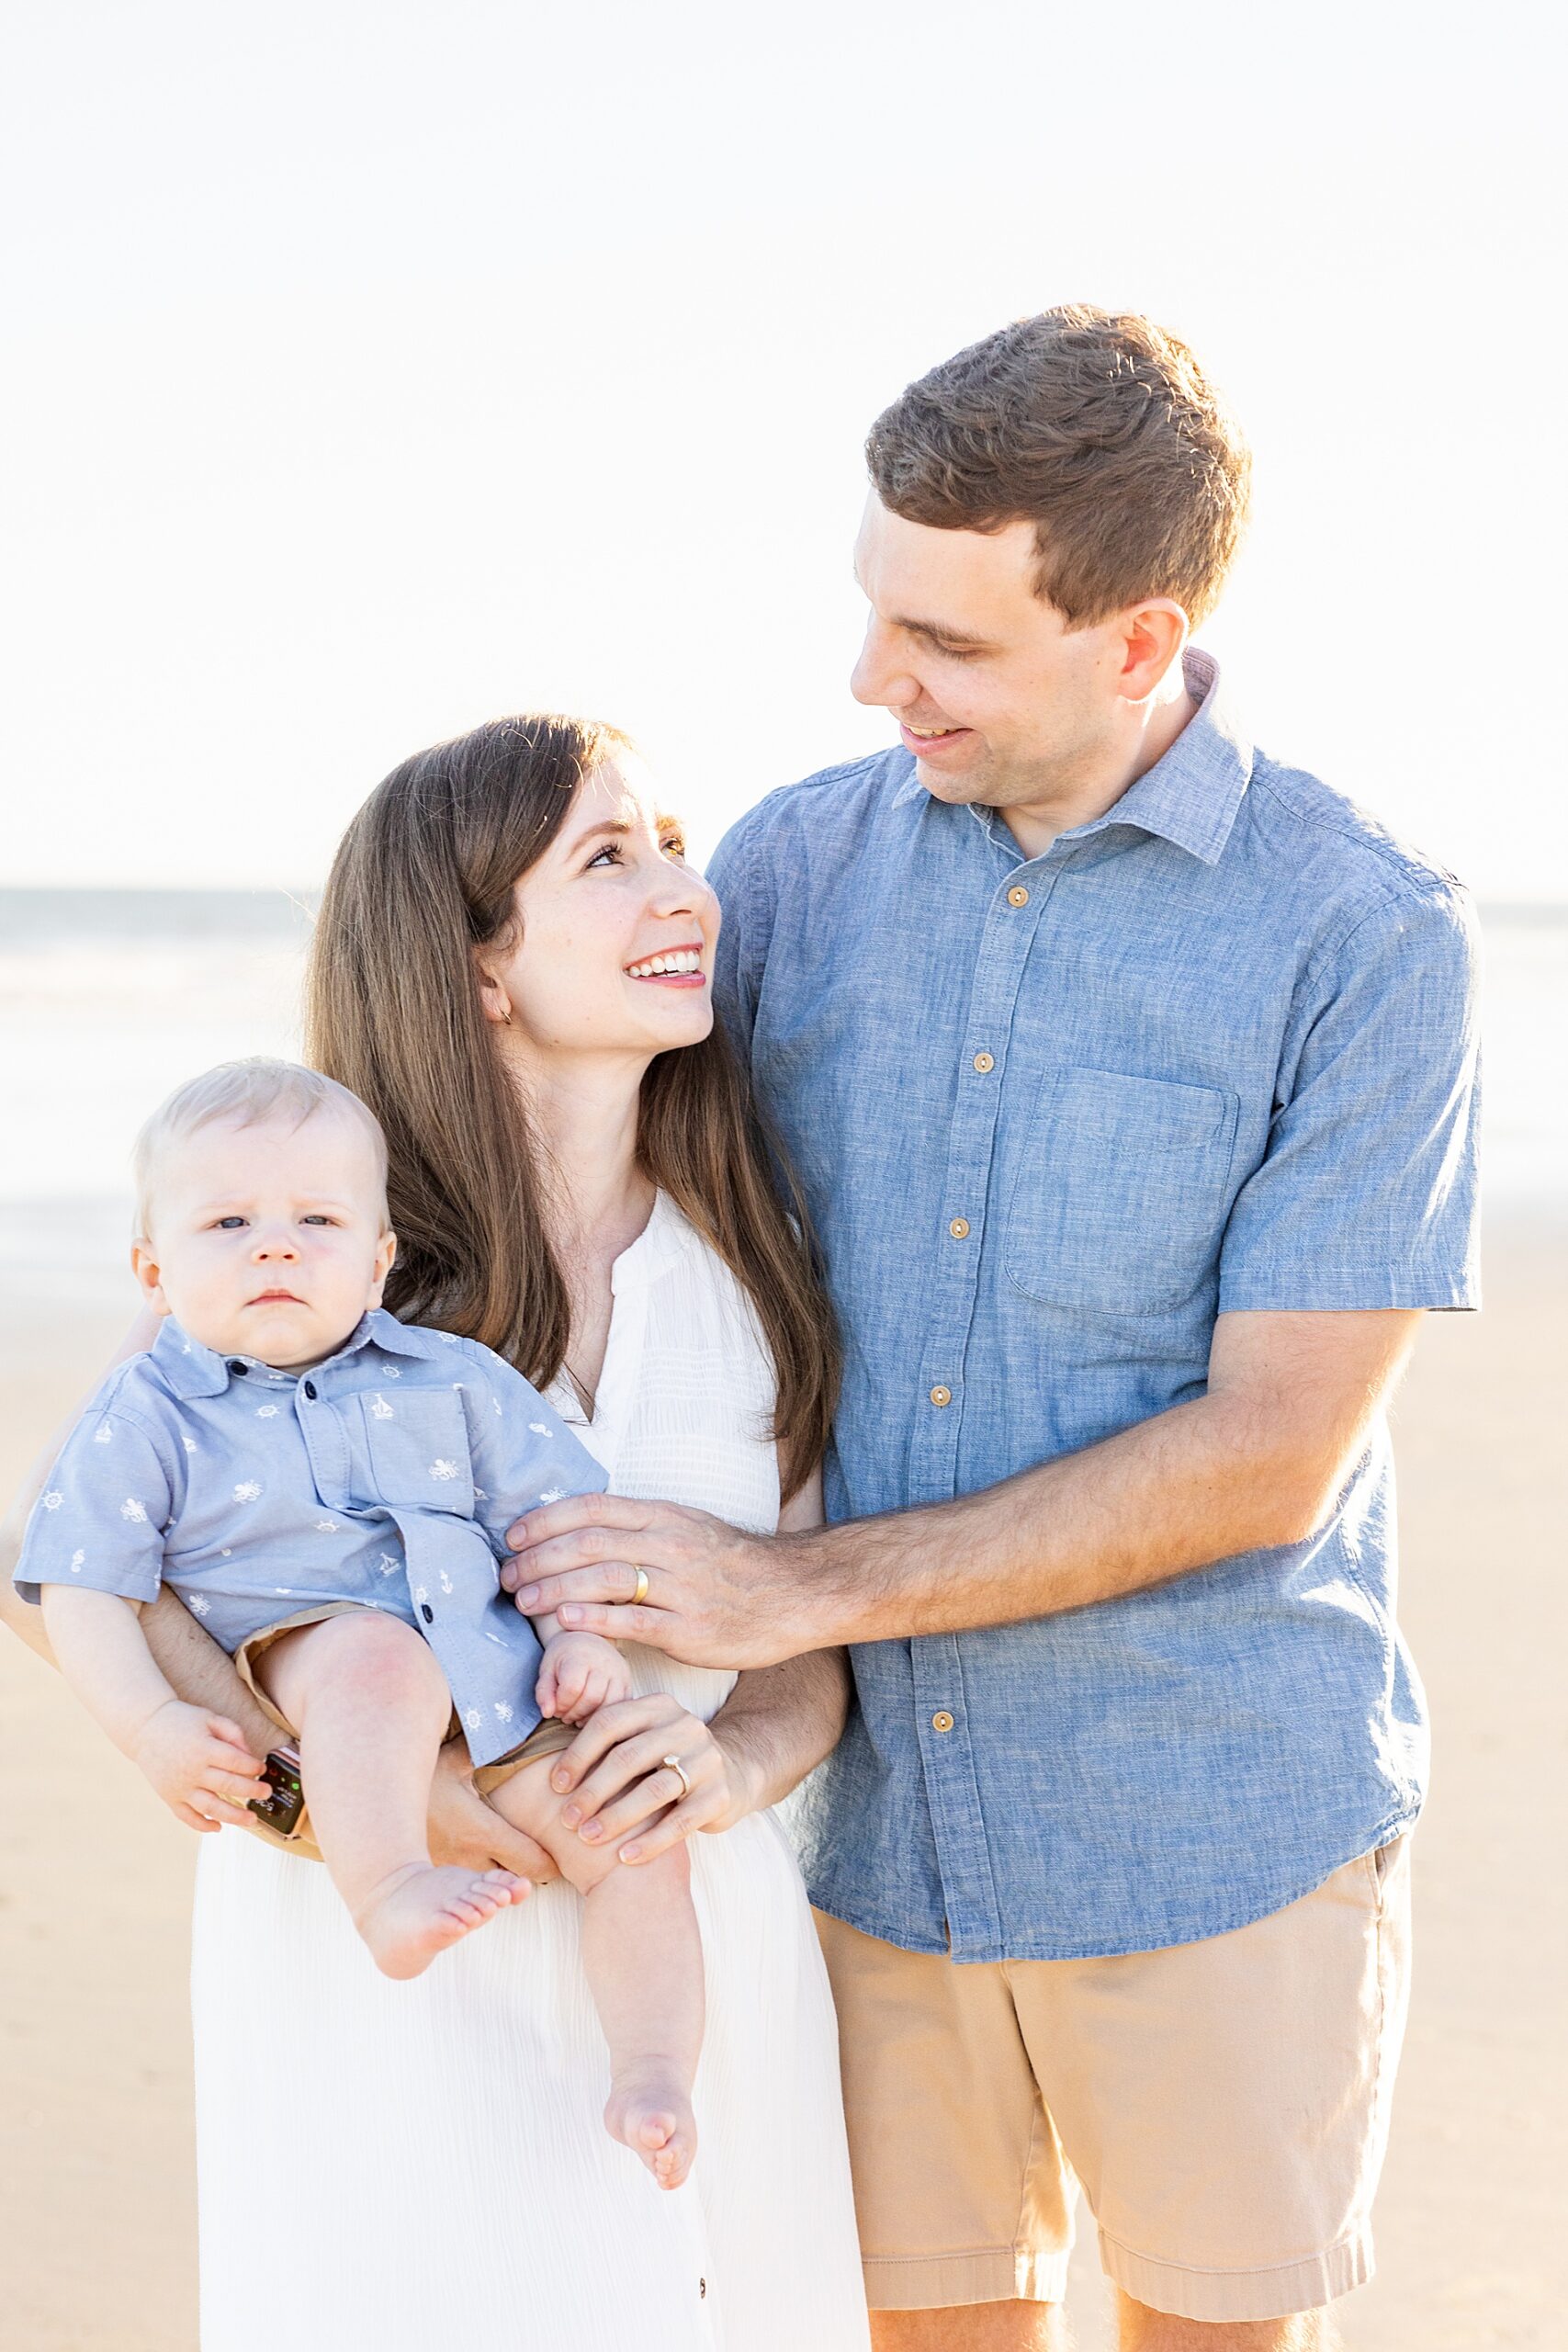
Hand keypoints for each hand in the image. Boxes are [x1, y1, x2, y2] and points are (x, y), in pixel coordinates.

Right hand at [132, 1700, 267, 1833]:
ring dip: (234, 1816)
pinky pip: (187, 1816)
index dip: (253, 1767)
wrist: (145, 1728)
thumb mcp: (210, 1718)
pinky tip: (218, 1827)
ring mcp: (180, 1787)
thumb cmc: (181, 1720)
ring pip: (210, 1807)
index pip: (236, 1762)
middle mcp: (192, 1770)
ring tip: (252, 1820)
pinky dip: (202, 1825)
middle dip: (252, 1791)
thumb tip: (249, 1754)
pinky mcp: (169, 1797)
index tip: (262, 1769)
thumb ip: (233, 1732)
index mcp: (204, 1748)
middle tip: (266, 1793)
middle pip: (228, 1786)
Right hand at [427, 1738, 556, 1883]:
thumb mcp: (455, 1758)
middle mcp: (470, 1858)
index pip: (530, 1862)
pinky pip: (468, 1884)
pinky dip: (481, 1878)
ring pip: (490, 1886)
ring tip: (517, 1859)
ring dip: (505, 1878)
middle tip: (546, 1857)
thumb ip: (490, 1744)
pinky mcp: (437, 1873)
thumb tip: (520, 1724)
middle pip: (515, 1882)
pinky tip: (484, 1860)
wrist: (370, 1808)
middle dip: (532, 1874)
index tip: (563, 1856)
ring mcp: (451, 1870)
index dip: (551, 1863)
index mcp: (481, 1831)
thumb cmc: (417, 1779)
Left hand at [503, 1493, 817, 1668]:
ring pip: (605, 1579)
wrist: (795, 1593)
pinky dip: (595, 1619)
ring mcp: (681, 1586)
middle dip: (539, 1558)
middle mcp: (670, 1544)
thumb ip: (641, 1528)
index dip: (547, 1520)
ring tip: (522, 1602)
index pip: (593, 1507)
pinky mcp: (690, 1627)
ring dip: (555, 1588)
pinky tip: (565, 1622)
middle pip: (589, 1542)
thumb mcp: (689, 1528)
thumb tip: (584, 1531)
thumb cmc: (734, 1565)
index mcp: (664, 1517)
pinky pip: (634, 1621)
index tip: (514, 1535)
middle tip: (506, 1576)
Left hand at [535, 1631, 631, 1724]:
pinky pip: (621, 1707)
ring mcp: (620, 1673)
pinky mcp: (628, 1683)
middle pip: (592, 1699)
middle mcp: (605, 1662)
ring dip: (590, 1719)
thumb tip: (547, 1713)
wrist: (587, 1638)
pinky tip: (592, 1715)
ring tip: (578, 1717)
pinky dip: (606, 1716)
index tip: (555, 1707)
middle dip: (574, 1714)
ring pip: (610, 1706)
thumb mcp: (547, 1670)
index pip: (572, 1688)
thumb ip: (544, 1692)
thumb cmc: (565, 1657)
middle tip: (565, 1715)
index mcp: (581, 1656)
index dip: (561, 1704)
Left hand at [545, 1692, 756, 1866]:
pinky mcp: (720, 1794)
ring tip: (588, 1838)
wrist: (733, 1775)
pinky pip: (680, 1821)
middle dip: (591, 1791)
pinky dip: (650, 1842)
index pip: (609, 1723)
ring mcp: (707, 1760)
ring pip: (654, 1790)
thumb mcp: (643, 1738)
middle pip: (628, 1758)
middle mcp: (685, 1727)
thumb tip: (542, 1751)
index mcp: (658, 1707)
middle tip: (566, 1819)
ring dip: (615, 1818)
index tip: (555, 1785)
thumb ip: (609, 1739)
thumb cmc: (667, 1760)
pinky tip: (625, 1858)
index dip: (578, 1754)